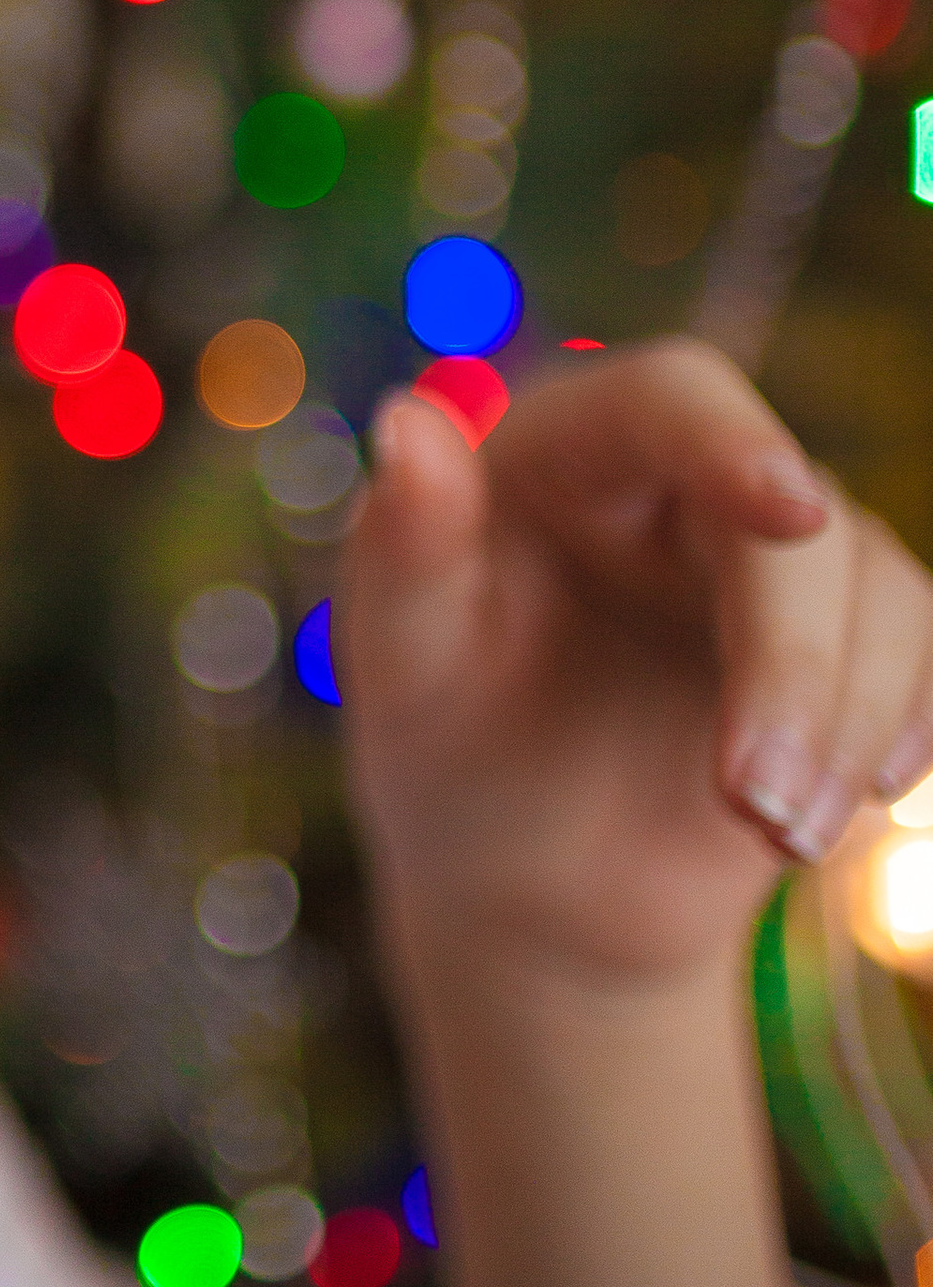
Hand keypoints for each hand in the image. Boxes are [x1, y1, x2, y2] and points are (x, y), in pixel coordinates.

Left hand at [335, 338, 932, 994]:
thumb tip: (405, 420)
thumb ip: (405, 549)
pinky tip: (838, 809)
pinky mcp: (841, 636)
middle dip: (796, 663)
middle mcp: (677, 478)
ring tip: (777, 835)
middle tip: (754, 801)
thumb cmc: (448, 757)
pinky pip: (919, 647)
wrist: (533, 886)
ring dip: (849, 717)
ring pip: (879, 585)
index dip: (734, 442)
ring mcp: (769, 554)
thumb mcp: (406, 669)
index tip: (791, 511)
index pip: (670, 400)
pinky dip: (900, 728)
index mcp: (562, 449)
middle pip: (798, 522)